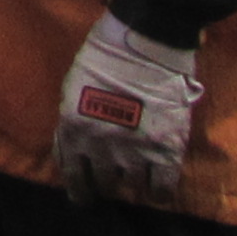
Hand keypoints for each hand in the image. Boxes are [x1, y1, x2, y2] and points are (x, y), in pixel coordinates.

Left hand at [51, 8, 200, 205]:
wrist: (145, 39)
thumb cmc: (105, 55)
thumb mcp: (73, 87)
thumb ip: (72, 121)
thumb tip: (71, 149)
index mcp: (73, 129)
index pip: (72, 175)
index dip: (80, 190)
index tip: (85, 197)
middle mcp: (99, 146)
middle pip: (103, 184)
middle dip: (107, 184)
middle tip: (115, 180)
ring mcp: (133, 151)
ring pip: (131, 187)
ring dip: (133, 184)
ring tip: (137, 179)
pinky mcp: (165, 151)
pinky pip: (161, 189)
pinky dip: (159, 193)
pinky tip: (158, 189)